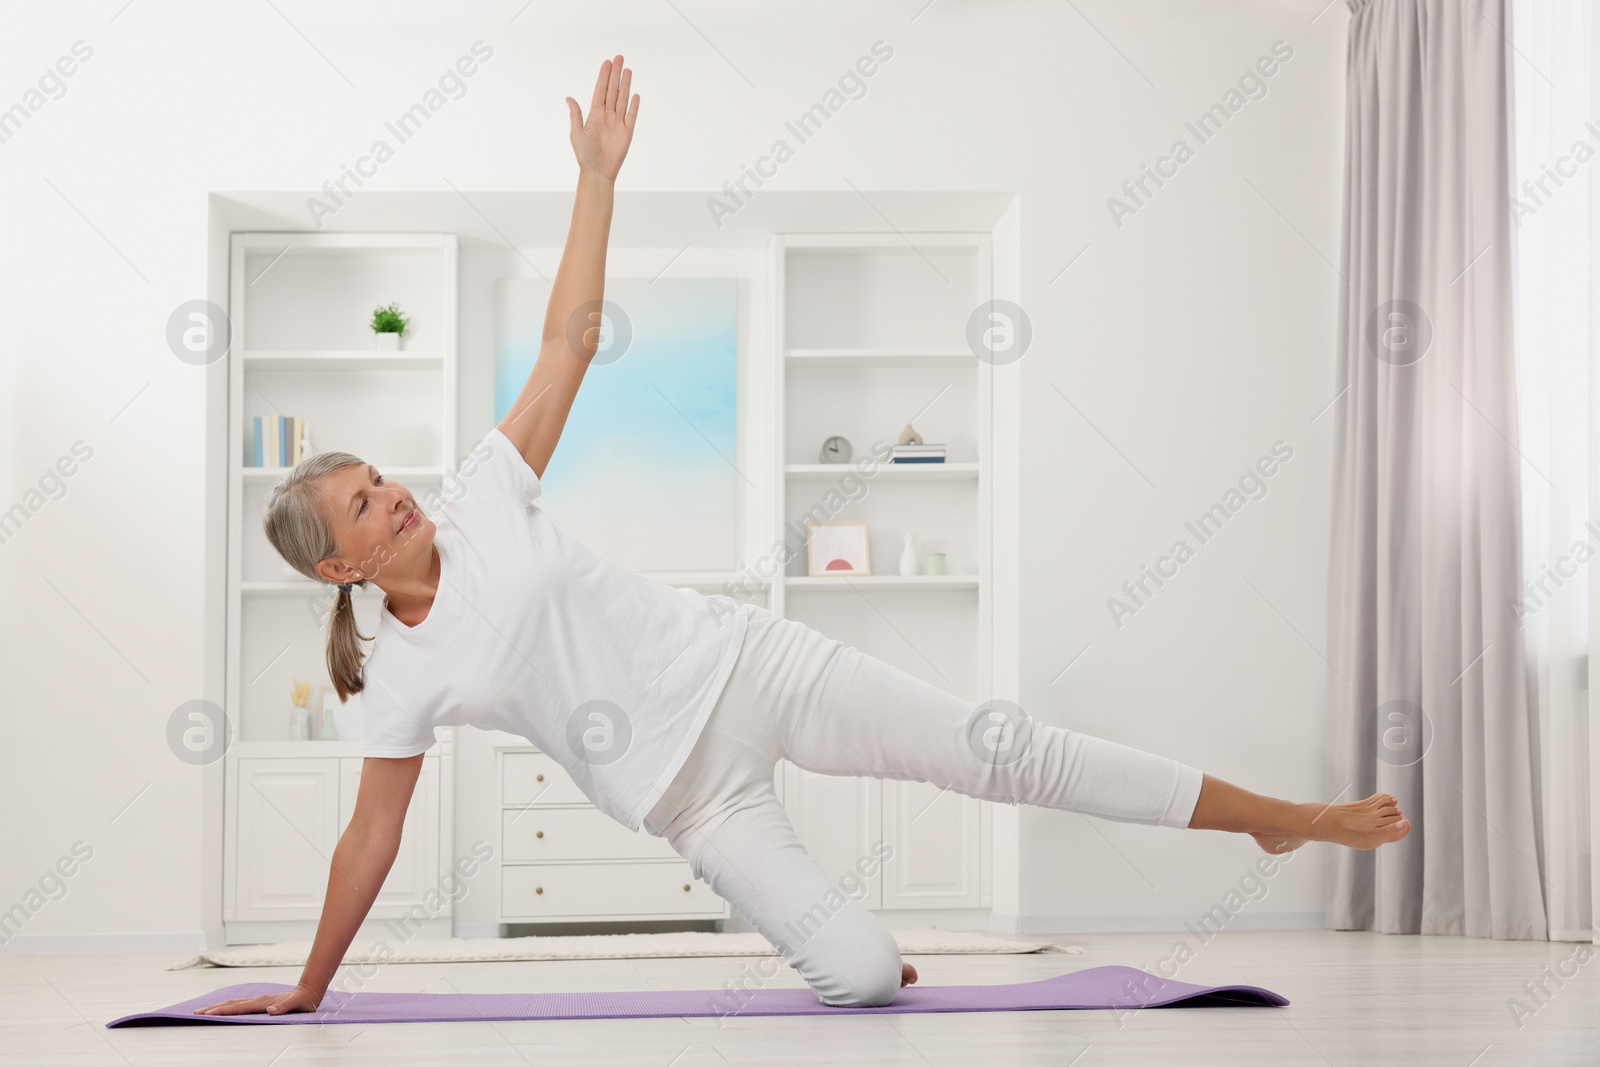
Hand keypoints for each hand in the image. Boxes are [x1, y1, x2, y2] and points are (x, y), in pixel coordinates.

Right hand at [193, 983, 322, 1016]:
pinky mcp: (259, 1002)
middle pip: (231, 1004)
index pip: (238, 1007)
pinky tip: (222, 1010)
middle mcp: (258, 999)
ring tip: (203, 1011)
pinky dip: (227, 1007)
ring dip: (218, 1007)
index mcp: (263, 1002)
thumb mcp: (297, 1005)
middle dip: (213, 1008)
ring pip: (233, 1003)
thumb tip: (270, 1010)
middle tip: (196, 1013)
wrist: (309, 992)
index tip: (208, 1014)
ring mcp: (258, 1000)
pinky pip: (239, 1005)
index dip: (222, 1011)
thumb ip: (285, 1007)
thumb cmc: (304, 1001)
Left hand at [566, 54, 638, 180]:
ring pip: (622, 98)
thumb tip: (569, 98)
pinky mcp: (627, 132)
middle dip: (615, 74)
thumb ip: (575, 115)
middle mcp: (607, 116)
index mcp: (594, 114)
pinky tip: (635, 94)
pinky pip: (631, 115)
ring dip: (625, 84)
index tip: (606, 62)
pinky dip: (633, 105)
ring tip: (627, 69)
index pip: (600, 90)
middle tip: (619, 57)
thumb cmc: (584, 155)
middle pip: (612, 90)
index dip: (603, 76)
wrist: (597, 171)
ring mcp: (618, 123)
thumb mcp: (576, 133)